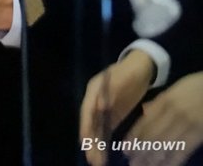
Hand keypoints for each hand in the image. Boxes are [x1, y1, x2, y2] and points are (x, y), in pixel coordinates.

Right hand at [80, 50, 154, 165]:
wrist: (141, 68)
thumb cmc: (129, 70)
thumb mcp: (121, 77)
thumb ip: (110, 91)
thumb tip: (100, 106)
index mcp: (94, 88)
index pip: (87, 109)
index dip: (86, 124)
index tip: (85, 139)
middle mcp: (96, 99)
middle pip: (91, 122)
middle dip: (90, 140)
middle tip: (91, 158)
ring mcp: (103, 108)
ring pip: (97, 129)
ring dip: (96, 145)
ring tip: (96, 162)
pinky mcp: (113, 115)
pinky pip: (106, 130)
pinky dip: (104, 142)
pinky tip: (104, 155)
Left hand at [124, 72, 202, 165]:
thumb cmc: (195, 88)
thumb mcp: (175, 89)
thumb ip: (160, 101)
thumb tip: (144, 111)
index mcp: (165, 100)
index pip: (145, 121)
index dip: (134, 136)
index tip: (125, 147)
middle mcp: (173, 113)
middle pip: (153, 134)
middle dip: (140, 150)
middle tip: (131, 162)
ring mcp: (186, 124)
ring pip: (166, 144)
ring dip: (153, 158)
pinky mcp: (198, 134)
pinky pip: (183, 150)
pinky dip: (172, 160)